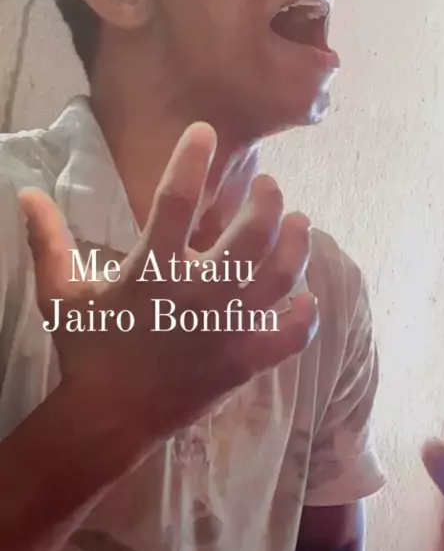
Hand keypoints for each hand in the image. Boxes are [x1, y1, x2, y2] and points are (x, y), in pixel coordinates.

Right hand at [18, 122, 317, 450]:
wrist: (109, 419)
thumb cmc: (89, 350)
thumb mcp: (61, 293)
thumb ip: (48, 240)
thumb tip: (26, 192)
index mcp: (153, 270)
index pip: (176, 201)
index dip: (191, 160)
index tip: (204, 131)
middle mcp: (198, 293)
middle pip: (251, 236)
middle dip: (268, 200)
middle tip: (270, 185)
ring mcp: (227, 328)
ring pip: (280, 277)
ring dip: (297, 244)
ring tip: (300, 221)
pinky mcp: (244, 361)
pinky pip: (289, 336)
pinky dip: (305, 316)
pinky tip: (307, 296)